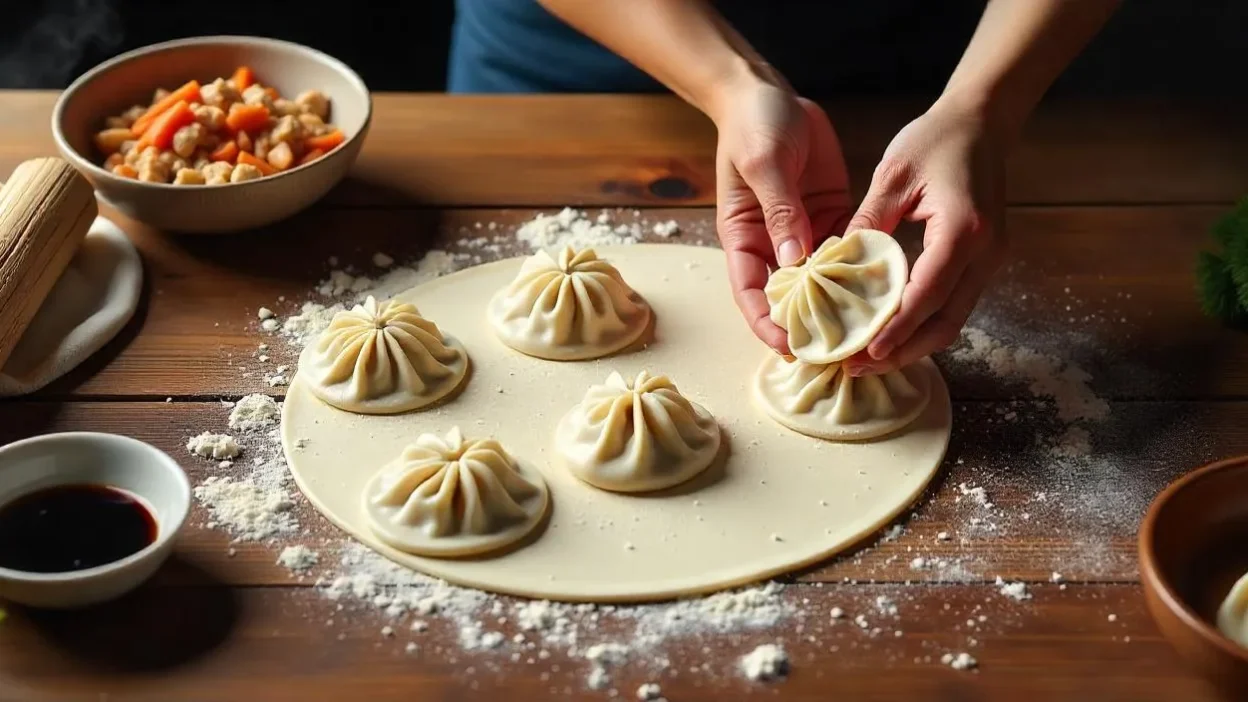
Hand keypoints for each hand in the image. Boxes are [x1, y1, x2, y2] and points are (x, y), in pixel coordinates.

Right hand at [711, 83, 852, 353]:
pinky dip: (862, 268)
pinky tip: (885, 286)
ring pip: (822, 279)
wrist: (767, 92)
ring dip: (841, 302)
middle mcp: (773, 242)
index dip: (767, 324)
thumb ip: (781, 210)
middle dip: (809, 324)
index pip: (752, 293)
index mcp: (744, 237)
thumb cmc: (753, 126)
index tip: (790, 346)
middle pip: (789, 296)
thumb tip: (796, 259)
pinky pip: (847, 249)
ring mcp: (803, 231)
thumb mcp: (764, 164)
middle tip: (839, 351)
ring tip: (867, 328)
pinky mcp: (829, 215)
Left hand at [843, 98, 1009, 376]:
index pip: (928, 294)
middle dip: (904, 351)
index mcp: (963, 230)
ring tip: (869, 358)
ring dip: (913, 344)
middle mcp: (985, 252)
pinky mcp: (984, 260)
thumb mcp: (893, 175)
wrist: (981, 122)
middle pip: (946, 322)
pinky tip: (891, 332)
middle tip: (858, 366)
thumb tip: (836, 265)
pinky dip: (923, 324)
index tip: (865, 352)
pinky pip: (954, 303)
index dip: (897, 329)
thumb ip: (868, 222)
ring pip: (953, 320)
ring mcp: (990, 259)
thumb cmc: (935, 140)